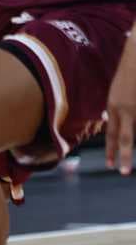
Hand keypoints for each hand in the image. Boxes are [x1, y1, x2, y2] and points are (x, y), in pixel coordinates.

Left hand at [104, 34, 135, 173]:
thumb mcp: (117, 91)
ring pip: (133, 131)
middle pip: (124, 137)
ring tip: (130, 165)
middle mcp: (124, 109)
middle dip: (124, 156)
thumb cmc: (128, 72)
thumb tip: (112, 119)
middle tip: (123, 172)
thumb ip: (115, 107)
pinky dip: (135, 125)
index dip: (111, 149)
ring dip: (132, 147)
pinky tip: (134, 129)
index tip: (110, 164)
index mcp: (113, 106)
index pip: (111, 133)